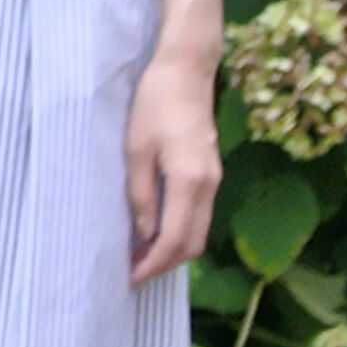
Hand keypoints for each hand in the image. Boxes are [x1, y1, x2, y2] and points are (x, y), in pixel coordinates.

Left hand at [124, 54, 221, 285]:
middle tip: (133, 270)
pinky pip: (200, 214)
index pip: (175, 239)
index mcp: (189, 182)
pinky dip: (181, 229)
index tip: (131, 277)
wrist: (186, 70)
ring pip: (199, 231)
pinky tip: (157, 227)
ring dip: (173, 248)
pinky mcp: (212, 171)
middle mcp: (209, 186)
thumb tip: (144, 233)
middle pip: (193, 243)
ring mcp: (214, 179)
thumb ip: (141, 194)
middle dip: (165, 263)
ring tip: (141, 253)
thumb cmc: (155, 104)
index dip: (153, 264)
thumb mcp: (136, 149)